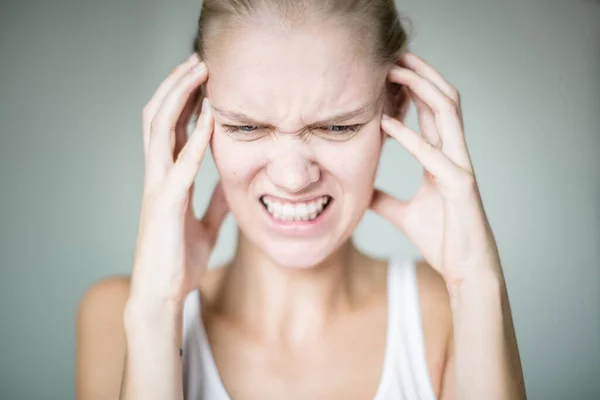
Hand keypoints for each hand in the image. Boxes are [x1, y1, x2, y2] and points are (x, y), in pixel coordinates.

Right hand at [128, 54, 227, 310]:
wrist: (162, 295)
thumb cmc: (179, 261)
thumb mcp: (204, 225)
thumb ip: (215, 202)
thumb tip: (232, 186)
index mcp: (166, 179)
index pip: (170, 128)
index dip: (183, 100)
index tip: (203, 78)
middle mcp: (157, 176)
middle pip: (159, 117)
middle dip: (177, 85)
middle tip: (198, 60)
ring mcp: (157, 187)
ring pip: (160, 128)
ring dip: (180, 97)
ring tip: (199, 71)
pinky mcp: (165, 204)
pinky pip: (181, 163)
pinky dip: (195, 138)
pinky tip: (210, 118)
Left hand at [370, 53, 500, 290]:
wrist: (465, 270)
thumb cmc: (443, 240)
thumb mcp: (404, 215)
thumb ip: (385, 200)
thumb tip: (363, 193)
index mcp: (443, 159)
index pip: (432, 113)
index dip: (415, 88)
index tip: (390, 71)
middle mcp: (454, 156)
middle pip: (443, 101)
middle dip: (421, 74)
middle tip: (394, 56)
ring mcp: (460, 168)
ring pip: (447, 114)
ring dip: (421, 89)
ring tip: (395, 72)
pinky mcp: (460, 186)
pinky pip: (433, 155)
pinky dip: (409, 137)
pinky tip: (386, 123)